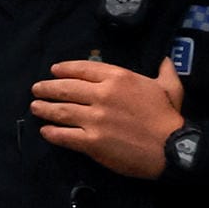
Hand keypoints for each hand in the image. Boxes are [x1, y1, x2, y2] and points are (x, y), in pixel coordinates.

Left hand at [29, 57, 184, 178]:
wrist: (173, 149)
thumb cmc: (170, 117)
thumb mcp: (170, 87)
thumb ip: (164, 71)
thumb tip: (165, 58)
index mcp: (118, 78)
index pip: (83, 69)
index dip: (65, 69)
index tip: (54, 70)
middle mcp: (102, 95)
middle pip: (66, 88)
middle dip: (48, 88)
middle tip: (37, 89)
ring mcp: (95, 119)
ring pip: (61, 111)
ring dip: (44, 109)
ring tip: (35, 107)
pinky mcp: (92, 141)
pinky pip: (65, 135)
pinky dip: (52, 133)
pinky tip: (45, 131)